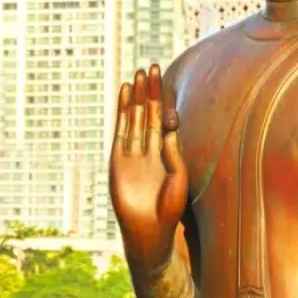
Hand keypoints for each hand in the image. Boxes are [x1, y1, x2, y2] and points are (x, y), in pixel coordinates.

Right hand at [109, 64, 188, 265]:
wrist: (149, 230)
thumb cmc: (169, 208)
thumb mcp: (178, 176)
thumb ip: (174, 151)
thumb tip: (171, 125)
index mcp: (166, 152)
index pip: (164, 118)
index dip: (163, 99)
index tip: (163, 78)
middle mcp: (149, 149)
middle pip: (149, 113)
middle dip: (150, 91)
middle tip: (150, 66)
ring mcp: (133, 152)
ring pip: (135, 118)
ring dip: (137, 97)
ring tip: (138, 75)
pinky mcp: (119, 159)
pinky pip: (121, 131)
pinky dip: (123, 113)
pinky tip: (126, 97)